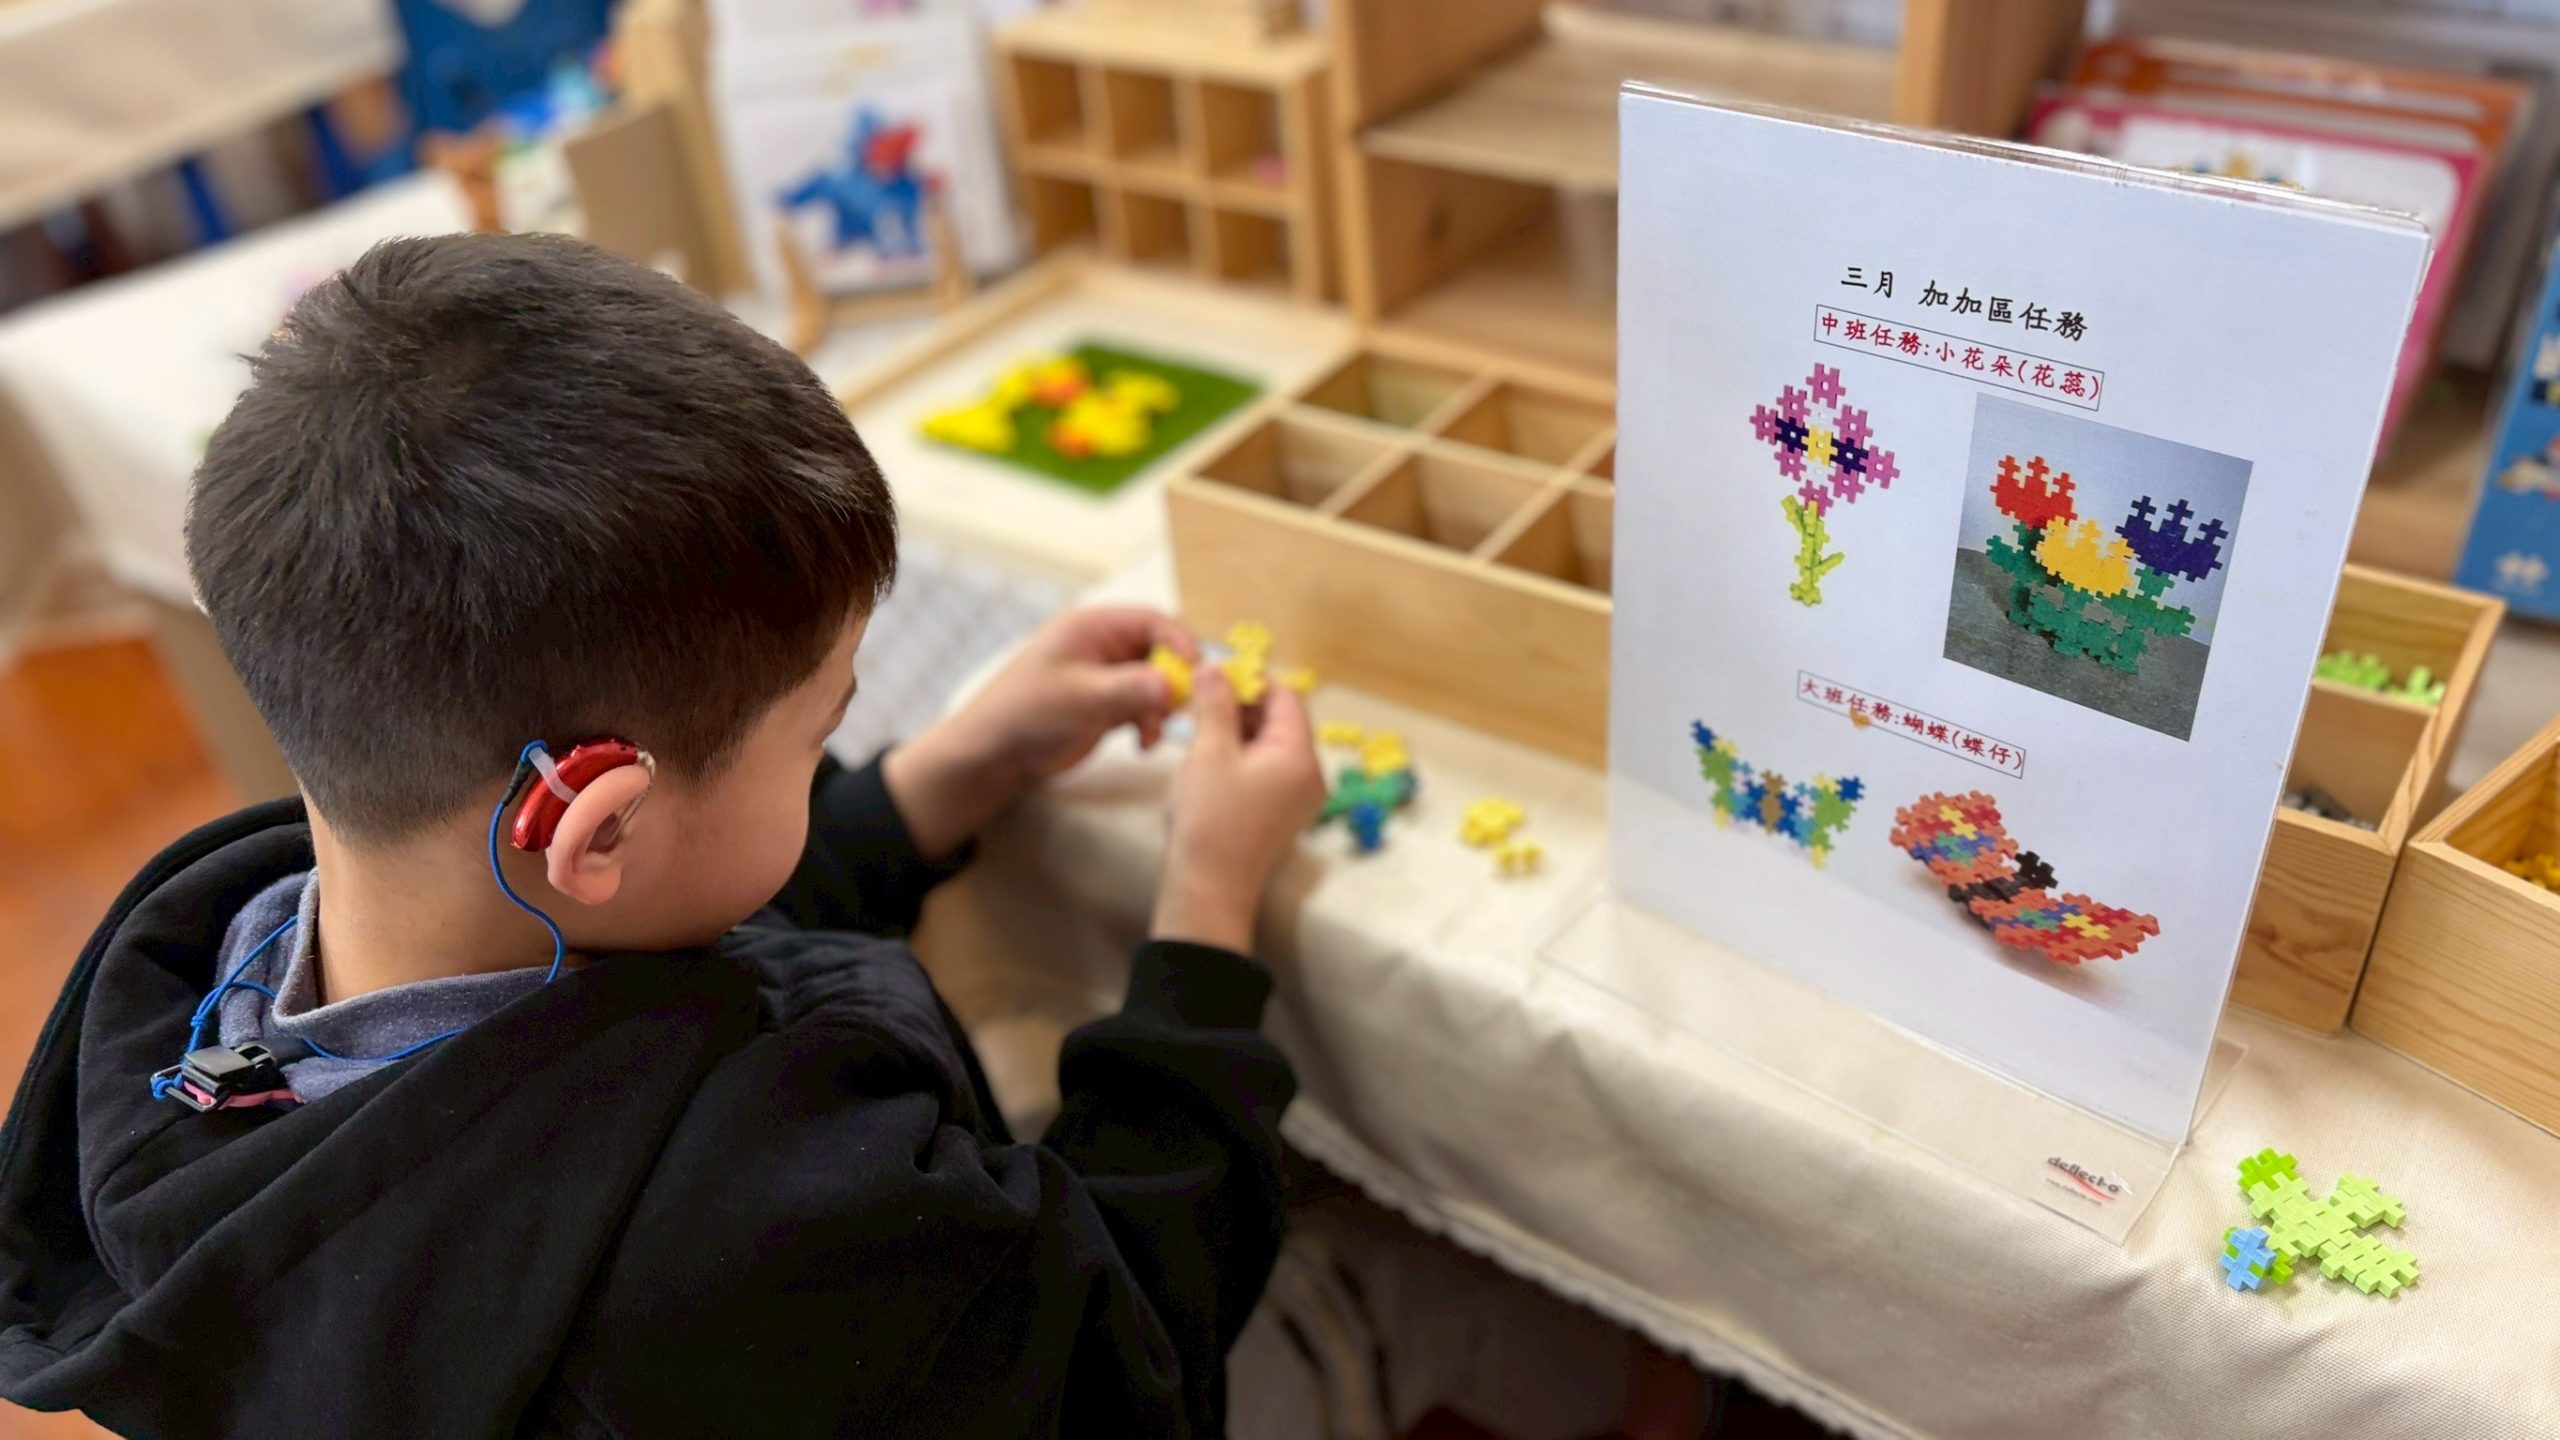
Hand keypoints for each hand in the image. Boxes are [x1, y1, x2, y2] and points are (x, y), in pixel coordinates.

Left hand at [885, 607, 1193, 859]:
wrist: (996, 755)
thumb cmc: (1024, 713)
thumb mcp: (1079, 697)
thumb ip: (1128, 689)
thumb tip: (1174, 683)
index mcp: (1093, 627)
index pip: (1153, 621)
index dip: (1180, 643)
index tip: (1197, 672)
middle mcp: (1104, 647)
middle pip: (1161, 651)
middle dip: (1175, 679)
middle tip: (1181, 707)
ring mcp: (1107, 676)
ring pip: (1158, 682)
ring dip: (1162, 707)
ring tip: (1151, 731)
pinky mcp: (1108, 705)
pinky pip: (1146, 706)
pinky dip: (1151, 723)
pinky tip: (1143, 744)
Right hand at [1153, 669, 1326, 953]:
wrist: (1207, 891)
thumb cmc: (1209, 821)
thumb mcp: (1209, 751)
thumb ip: (1215, 703)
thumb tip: (1215, 667)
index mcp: (1301, 756)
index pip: (1285, 697)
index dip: (1250, 681)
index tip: (1213, 676)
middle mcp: (1309, 776)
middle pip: (1280, 720)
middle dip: (1241, 706)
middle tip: (1199, 703)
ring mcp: (1296, 798)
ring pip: (1269, 745)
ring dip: (1235, 731)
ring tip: (1197, 731)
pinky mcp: (1279, 815)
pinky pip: (1264, 771)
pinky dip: (1238, 757)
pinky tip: (1206, 761)